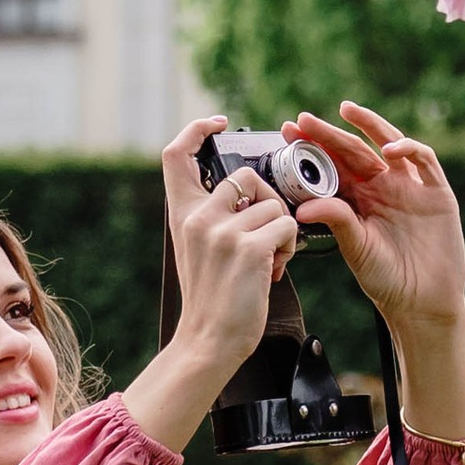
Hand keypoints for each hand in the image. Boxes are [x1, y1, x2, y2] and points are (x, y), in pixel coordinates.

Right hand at [119, 120, 300, 453]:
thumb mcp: (197, 248)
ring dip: (281, 230)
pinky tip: (275, 269)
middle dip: (266, 198)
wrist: (208, 341)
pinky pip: (288, 225)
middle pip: (244, 176)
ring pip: (273, 205)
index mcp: (183, 215)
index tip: (217, 123)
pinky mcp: (251, 247)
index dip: (196, 129)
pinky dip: (290, 246)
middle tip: (267, 231)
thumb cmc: (211, 297)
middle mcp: (199, 217)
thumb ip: (212, 216)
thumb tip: (245, 189)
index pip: (175, 155)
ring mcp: (224, 231)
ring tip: (269, 260)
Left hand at [284, 105, 464, 353]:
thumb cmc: (386, 278)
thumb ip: (335, 222)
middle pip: (354, 150)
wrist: (422, 302)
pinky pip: (424, 160)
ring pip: (389, 143)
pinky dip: (408, 149)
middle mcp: (382, 187)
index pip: (332, 165)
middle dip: (329, 133)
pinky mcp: (436, 192)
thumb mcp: (355, 247)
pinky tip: (388, 150)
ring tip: (347, 111)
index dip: (312, 147)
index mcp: (359, 199)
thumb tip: (300, 208)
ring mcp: (410, 186)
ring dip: (369, 124)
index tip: (287, 132)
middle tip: (304, 119)